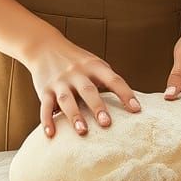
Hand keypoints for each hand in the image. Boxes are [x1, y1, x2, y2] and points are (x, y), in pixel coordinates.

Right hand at [25, 33, 140, 138]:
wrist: (44, 46)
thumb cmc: (76, 61)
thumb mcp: (93, 63)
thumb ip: (108, 80)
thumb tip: (130, 103)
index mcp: (93, 66)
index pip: (113, 79)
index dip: (125, 93)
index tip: (136, 109)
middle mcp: (76, 73)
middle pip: (88, 90)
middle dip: (97, 107)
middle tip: (107, 123)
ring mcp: (59, 81)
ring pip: (66, 99)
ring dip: (74, 116)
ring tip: (82, 131)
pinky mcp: (44, 90)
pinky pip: (45, 106)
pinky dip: (47, 120)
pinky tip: (51, 134)